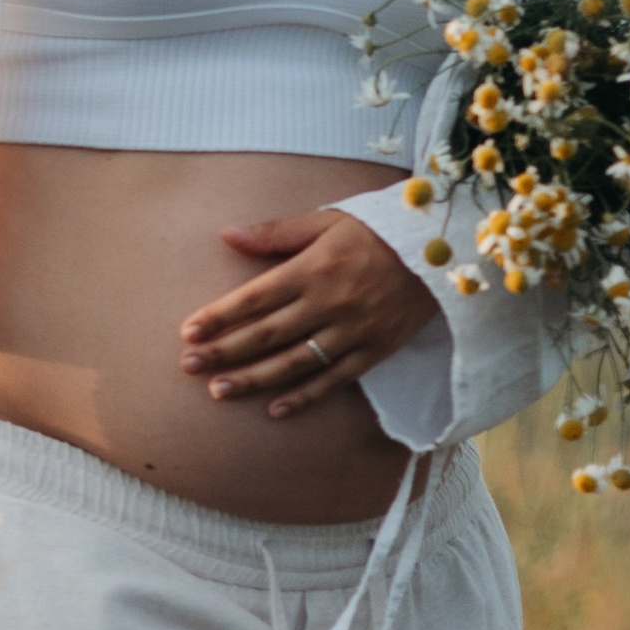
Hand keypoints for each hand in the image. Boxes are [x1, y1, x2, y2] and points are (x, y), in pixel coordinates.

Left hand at [178, 209, 438, 421]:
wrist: (441, 251)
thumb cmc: (376, 230)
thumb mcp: (326, 220)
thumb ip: (276, 232)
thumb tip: (227, 235)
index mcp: (314, 268)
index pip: (256, 297)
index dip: (220, 315)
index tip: (188, 330)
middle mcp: (330, 303)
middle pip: (267, 334)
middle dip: (224, 351)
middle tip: (188, 365)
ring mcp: (352, 331)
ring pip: (295, 362)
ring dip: (254, 379)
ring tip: (218, 391)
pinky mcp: (374, 351)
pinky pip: (334, 380)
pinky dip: (304, 396)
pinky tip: (274, 409)